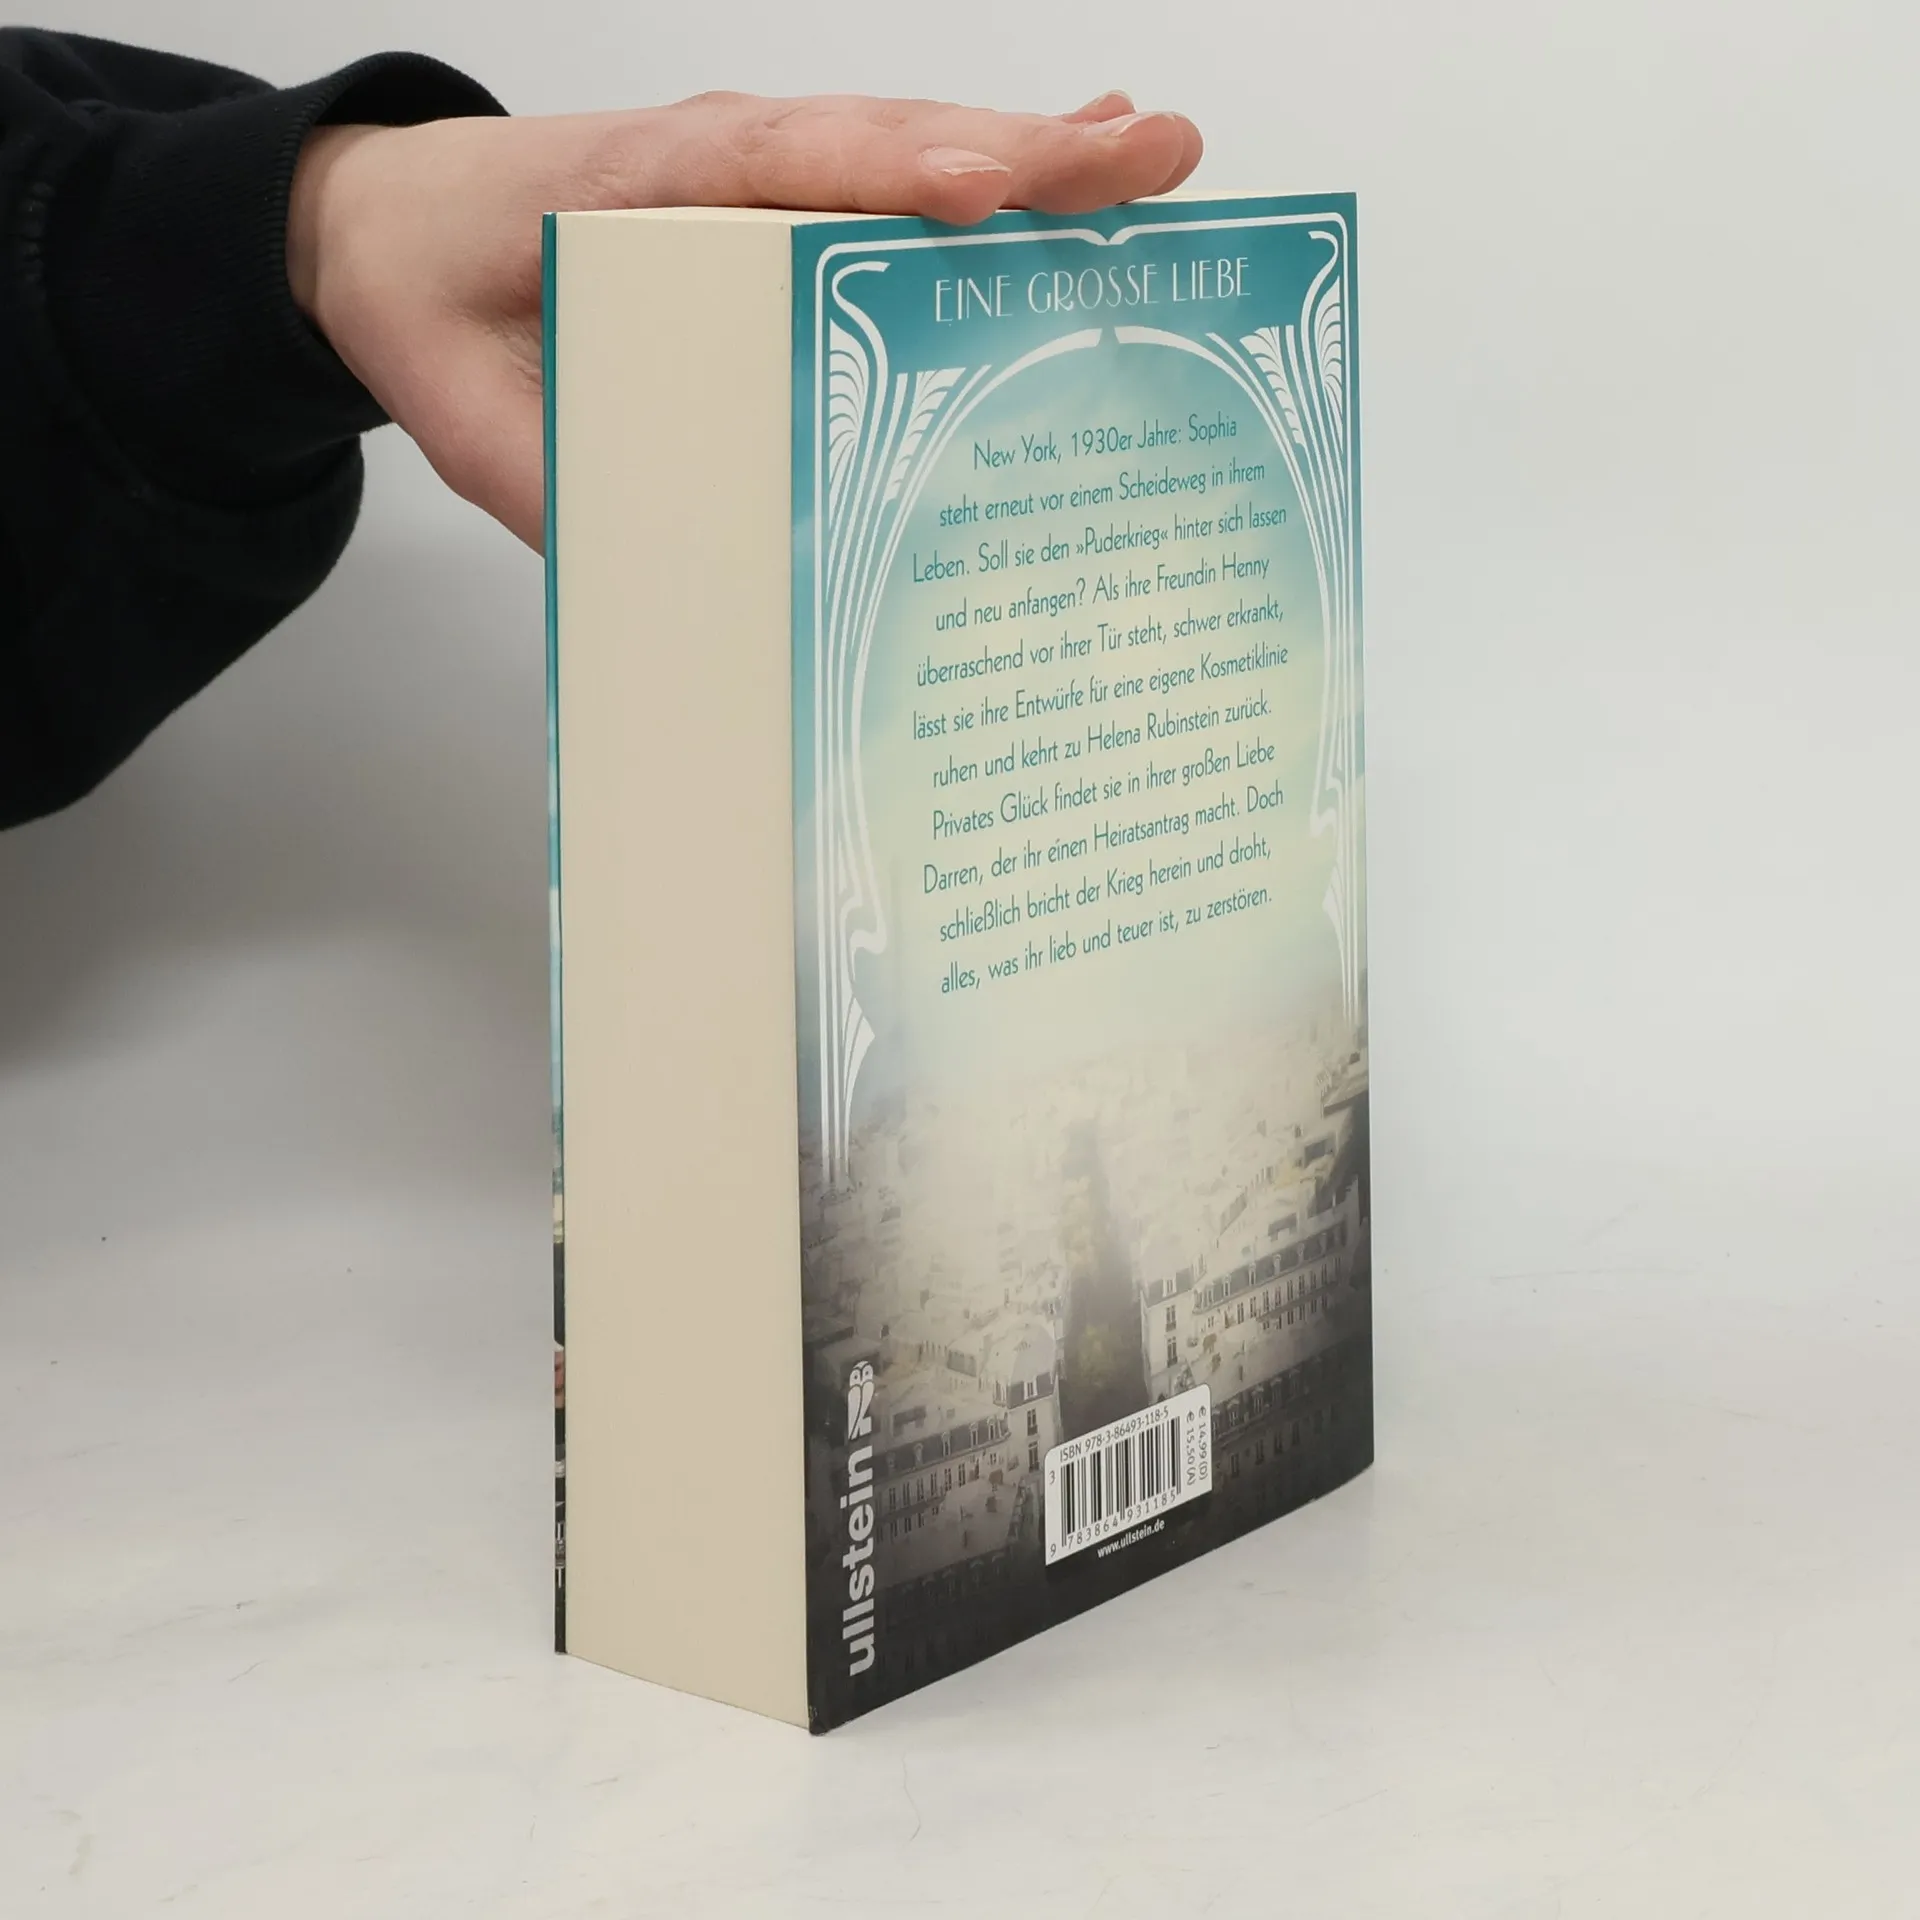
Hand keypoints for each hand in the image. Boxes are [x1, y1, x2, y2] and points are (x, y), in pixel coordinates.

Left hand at [286, 91, 1202, 548]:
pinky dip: (993, 171)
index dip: (883, 176)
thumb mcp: (479, 425)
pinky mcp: (781, 195)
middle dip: (1024, 152)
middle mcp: (722, 160)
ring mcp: (761, 168)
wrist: (388, 234)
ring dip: (1037, 155)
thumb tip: (685, 597)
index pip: (781, 169)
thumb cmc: (438, 304)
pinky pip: (895, 175)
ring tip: (1154, 162)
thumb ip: (569, 496)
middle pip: (888, 141)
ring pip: (911, 147)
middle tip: (1152, 160)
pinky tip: (1075, 174)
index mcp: (643, 193)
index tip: (980, 193)